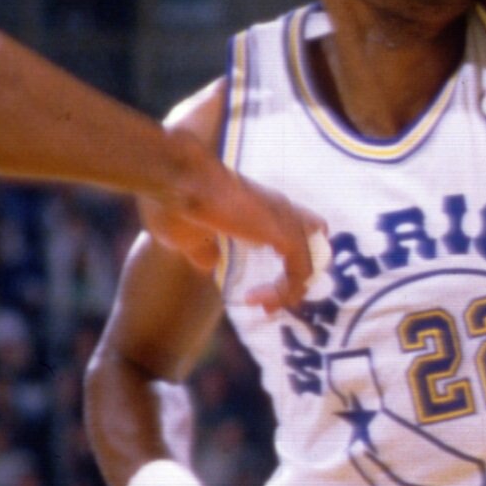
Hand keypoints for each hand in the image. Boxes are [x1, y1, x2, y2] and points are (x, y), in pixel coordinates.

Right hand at [145, 134, 325, 313]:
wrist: (176, 179)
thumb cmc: (174, 200)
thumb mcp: (187, 236)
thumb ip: (203, 250)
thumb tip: (209, 263)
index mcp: (257, 208)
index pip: (291, 233)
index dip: (281, 264)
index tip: (254, 293)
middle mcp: (278, 209)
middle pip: (310, 246)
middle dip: (293, 280)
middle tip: (268, 304)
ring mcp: (285, 219)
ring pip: (307, 265)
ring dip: (286, 293)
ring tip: (263, 307)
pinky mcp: (286, 232)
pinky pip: (301, 272)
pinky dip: (285, 292)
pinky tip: (259, 300)